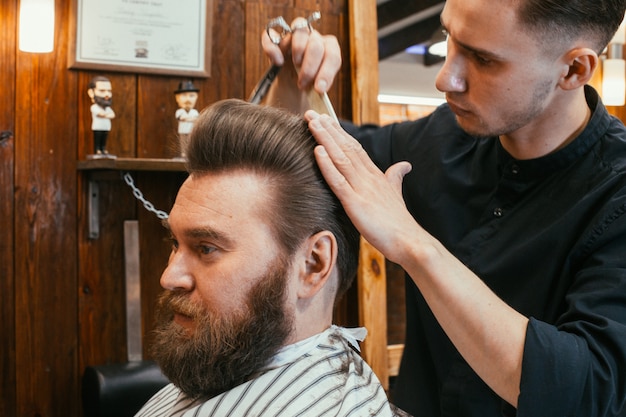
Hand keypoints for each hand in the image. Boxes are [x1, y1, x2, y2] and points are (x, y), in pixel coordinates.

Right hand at [261, 17, 341, 92]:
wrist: (288, 95)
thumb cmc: (305, 96)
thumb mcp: (315, 98)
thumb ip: (319, 95)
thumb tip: (320, 100)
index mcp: (328, 52)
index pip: (333, 55)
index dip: (327, 72)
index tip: (319, 89)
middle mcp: (314, 40)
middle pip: (317, 43)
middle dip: (310, 66)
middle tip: (303, 84)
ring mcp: (294, 38)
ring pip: (300, 29)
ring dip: (299, 48)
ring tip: (295, 65)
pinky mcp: (275, 41)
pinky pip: (271, 35)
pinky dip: (273, 47)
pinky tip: (277, 62)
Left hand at [306, 111, 419, 264]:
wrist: (410, 242)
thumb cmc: (400, 223)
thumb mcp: (396, 194)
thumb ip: (395, 177)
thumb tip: (404, 165)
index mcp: (376, 175)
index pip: (355, 148)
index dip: (339, 133)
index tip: (326, 119)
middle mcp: (369, 178)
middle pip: (346, 147)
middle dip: (327, 130)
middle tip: (311, 113)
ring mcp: (362, 189)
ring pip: (340, 158)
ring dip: (325, 139)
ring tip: (312, 123)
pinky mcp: (356, 204)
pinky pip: (338, 182)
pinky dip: (327, 165)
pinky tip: (317, 151)